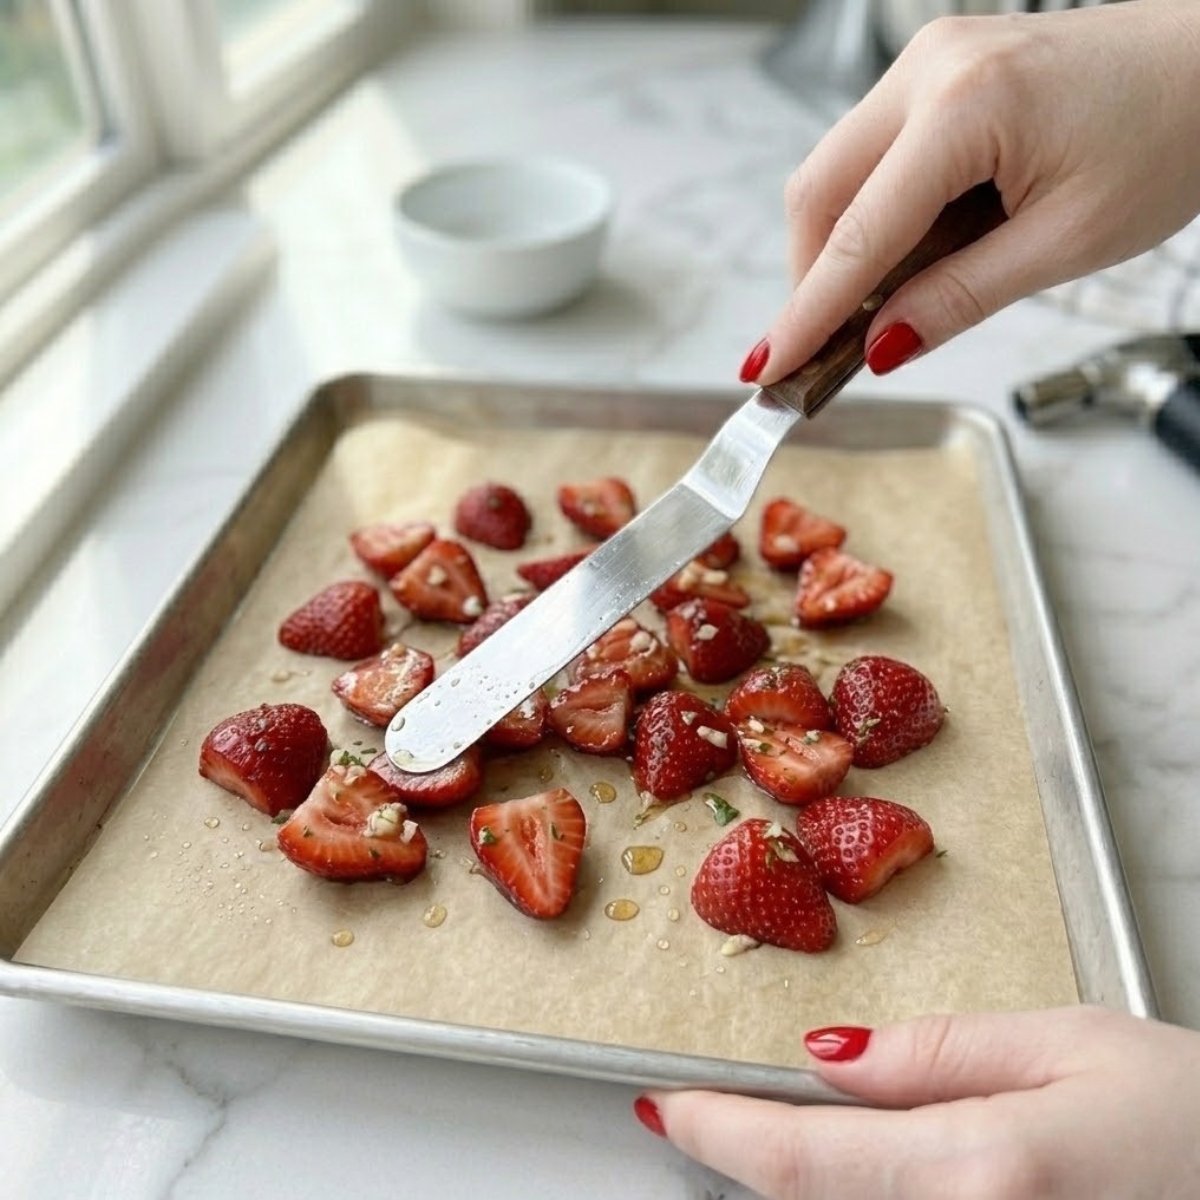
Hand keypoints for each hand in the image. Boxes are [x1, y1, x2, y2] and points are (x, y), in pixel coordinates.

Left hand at [635, 1006, 1199, 1198]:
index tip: (666, 1108)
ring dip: (814, 1192)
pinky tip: (887, 1172)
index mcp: (985, 1170)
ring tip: (792, 1133)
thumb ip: (934, 1055)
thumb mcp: (1070, 1045)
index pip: (802, 1161)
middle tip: (719, 1114)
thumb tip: (823, 1062)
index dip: (718, 1133)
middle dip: (758, 1164)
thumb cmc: (1198, 1116)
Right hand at [745, 0, 1199, 384]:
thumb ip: (959, 297)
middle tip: (822, 352)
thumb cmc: (1170, 135)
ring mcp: (928, 63)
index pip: (857, 235)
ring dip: (841, 251)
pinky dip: (871, 217)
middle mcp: (930, 69)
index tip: (766, 369)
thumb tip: (878, 347)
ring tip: (880, 308)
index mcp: (967, 106)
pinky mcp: (936, 73)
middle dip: (812, 280)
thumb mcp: (1065, 242)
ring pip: (835, 174)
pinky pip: (870, 156)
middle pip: (818, 192)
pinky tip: (906, 257)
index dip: (807, 313)